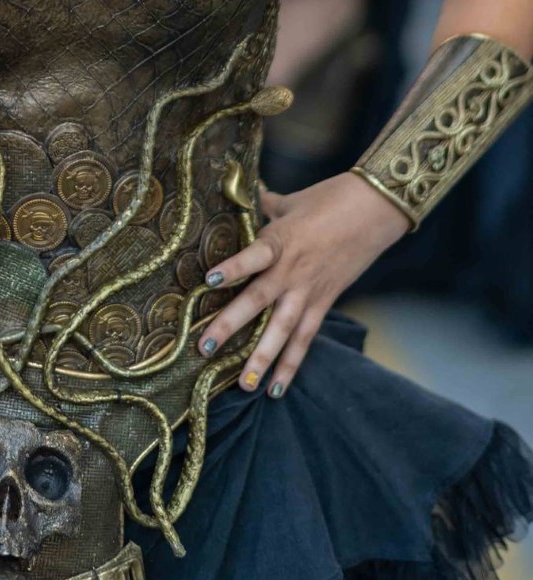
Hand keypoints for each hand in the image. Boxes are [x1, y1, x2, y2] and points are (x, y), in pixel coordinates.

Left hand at [196, 172, 408, 397]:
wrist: (374, 210)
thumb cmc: (328, 199)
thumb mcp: (290, 201)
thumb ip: (263, 205)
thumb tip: (240, 190)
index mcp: (281, 240)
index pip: (254, 255)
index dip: (233, 267)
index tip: (208, 280)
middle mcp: (292, 270)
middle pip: (259, 300)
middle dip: (230, 325)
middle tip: (205, 348)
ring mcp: (309, 291)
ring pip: (282, 330)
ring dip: (261, 357)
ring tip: (243, 384)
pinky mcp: (324, 303)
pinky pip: (305, 339)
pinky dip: (290, 365)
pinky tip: (275, 389)